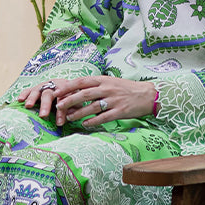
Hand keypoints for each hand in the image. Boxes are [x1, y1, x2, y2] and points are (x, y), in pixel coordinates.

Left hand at [21, 75, 156, 128]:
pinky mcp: (120, 111)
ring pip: (92, 107)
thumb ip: (96, 86)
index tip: (57, 91)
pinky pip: (103, 117)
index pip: (82, 81)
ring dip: (79, 113)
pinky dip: (93, 121)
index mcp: (104, 80)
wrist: (148, 95)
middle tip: (58, 105)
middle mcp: (108, 88)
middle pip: (84, 94)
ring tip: (68, 118)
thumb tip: (77, 91)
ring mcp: (114, 100)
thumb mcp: (111, 82)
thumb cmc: (127, 89)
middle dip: (69, 100)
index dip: (68, 86)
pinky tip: (84, 125)